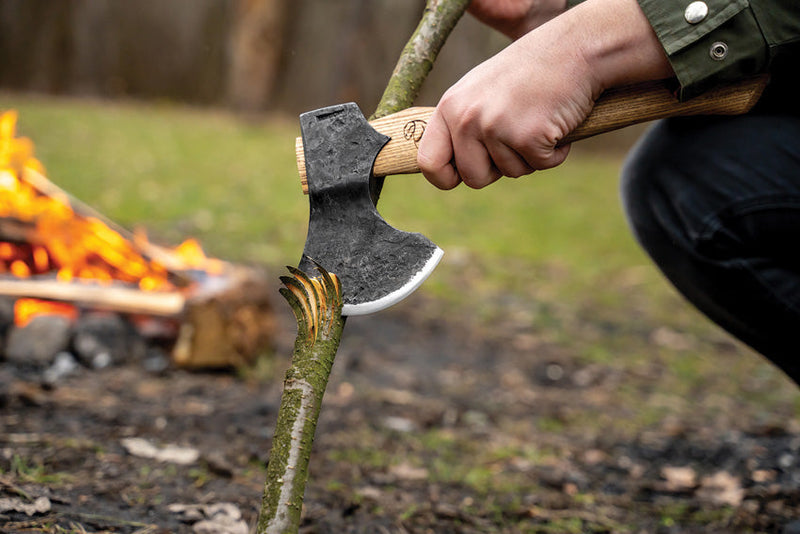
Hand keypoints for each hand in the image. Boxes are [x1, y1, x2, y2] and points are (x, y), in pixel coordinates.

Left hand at [417, 0, 672, 189]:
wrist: (573, 48)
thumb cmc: (528, 73)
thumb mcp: (479, 93)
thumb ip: (461, 125)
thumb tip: (450, 169)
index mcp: (450, 107)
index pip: (428, 162)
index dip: (446, 178)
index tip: (462, 176)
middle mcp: (467, 118)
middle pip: (473, 178)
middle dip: (497, 170)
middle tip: (516, 140)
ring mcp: (495, 128)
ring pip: (511, 173)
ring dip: (530, 156)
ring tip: (538, 120)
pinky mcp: (527, 137)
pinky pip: (541, 165)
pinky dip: (555, 152)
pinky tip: (557, 122)